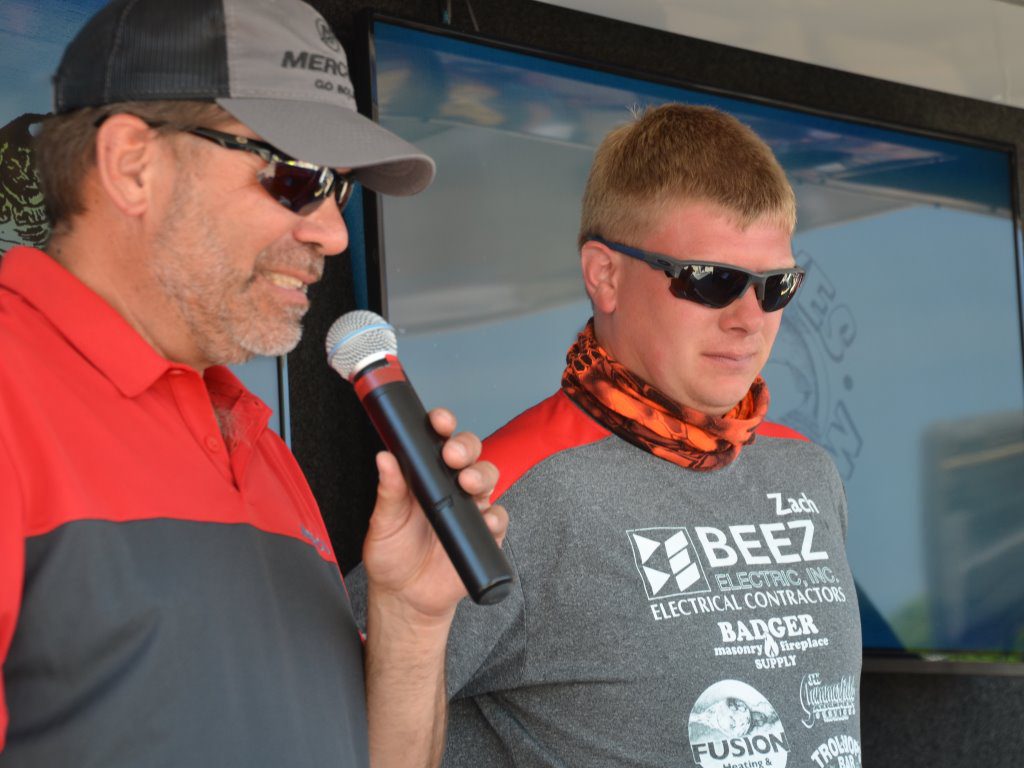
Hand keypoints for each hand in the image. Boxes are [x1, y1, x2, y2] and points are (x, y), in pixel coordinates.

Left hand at [362, 408, 507, 625]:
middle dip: (466, 447)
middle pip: (470, 453)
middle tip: (452, 456)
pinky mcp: (484, 534)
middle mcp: (451, 486)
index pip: (438, 440)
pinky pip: (498, 517)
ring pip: (488, 478)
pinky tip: (484, 519)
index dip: (443, 425)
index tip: (439, 421)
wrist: (406, 597)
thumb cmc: (393, 555)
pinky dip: (494, 516)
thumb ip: (388, 491)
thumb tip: (384, 457)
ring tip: (467, 484)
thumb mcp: (383, 522)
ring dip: (481, 475)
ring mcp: (470, 509)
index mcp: (425, 476)